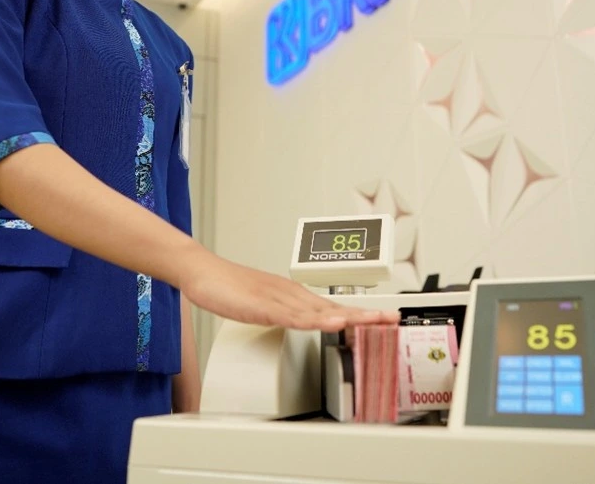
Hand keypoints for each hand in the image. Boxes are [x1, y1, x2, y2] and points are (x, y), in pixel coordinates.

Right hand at [177, 247, 399, 331]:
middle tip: (392, 318)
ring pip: (318, 311)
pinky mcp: (261, 305)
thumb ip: (285, 314)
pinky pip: (291, 316)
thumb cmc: (229, 288)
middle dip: (365, 314)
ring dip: (347, 316)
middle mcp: (291, 294)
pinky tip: (327, 323)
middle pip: (334, 307)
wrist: (202, 271)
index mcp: (294, 296)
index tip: (383, 318)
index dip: (360, 314)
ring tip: (371, 321)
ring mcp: (277, 299)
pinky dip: (313, 321)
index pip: (333, 307)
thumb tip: (304, 323)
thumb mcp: (263, 306)